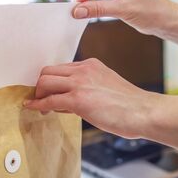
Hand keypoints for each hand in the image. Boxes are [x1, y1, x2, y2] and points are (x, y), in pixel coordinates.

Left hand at [23, 58, 158, 137]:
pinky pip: (49, 100)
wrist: (143, 111)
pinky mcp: (78, 99)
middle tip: (42, 99)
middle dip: (41, 86)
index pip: (61, 68)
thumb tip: (67, 101)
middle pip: (47, 72)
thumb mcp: (106, 87)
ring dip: (38, 95)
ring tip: (40, 107)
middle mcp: (83, 70)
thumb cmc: (129, 105)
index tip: (50, 92)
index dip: (52, 82)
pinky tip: (33, 109)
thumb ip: (88, 88)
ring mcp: (80, 83)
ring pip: (44, 82)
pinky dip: (38, 105)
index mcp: (91, 65)